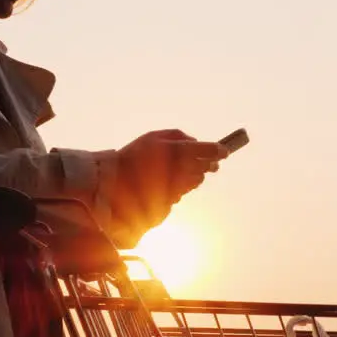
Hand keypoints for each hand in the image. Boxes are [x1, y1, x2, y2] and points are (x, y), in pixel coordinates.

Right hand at [106, 129, 227, 244]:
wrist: (112, 182)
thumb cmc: (133, 156)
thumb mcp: (153, 137)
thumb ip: (178, 136)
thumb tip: (197, 143)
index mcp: (176, 150)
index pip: (207, 151)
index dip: (218, 150)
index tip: (225, 151)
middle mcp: (179, 169)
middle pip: (205, 167)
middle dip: (210, 164)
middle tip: (214, 163)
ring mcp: (175, 186)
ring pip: (197, 181)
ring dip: (197, 176)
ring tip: (186, 171)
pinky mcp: (170, 199)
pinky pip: (183, 191)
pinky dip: (182, 186)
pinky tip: (172, 182)